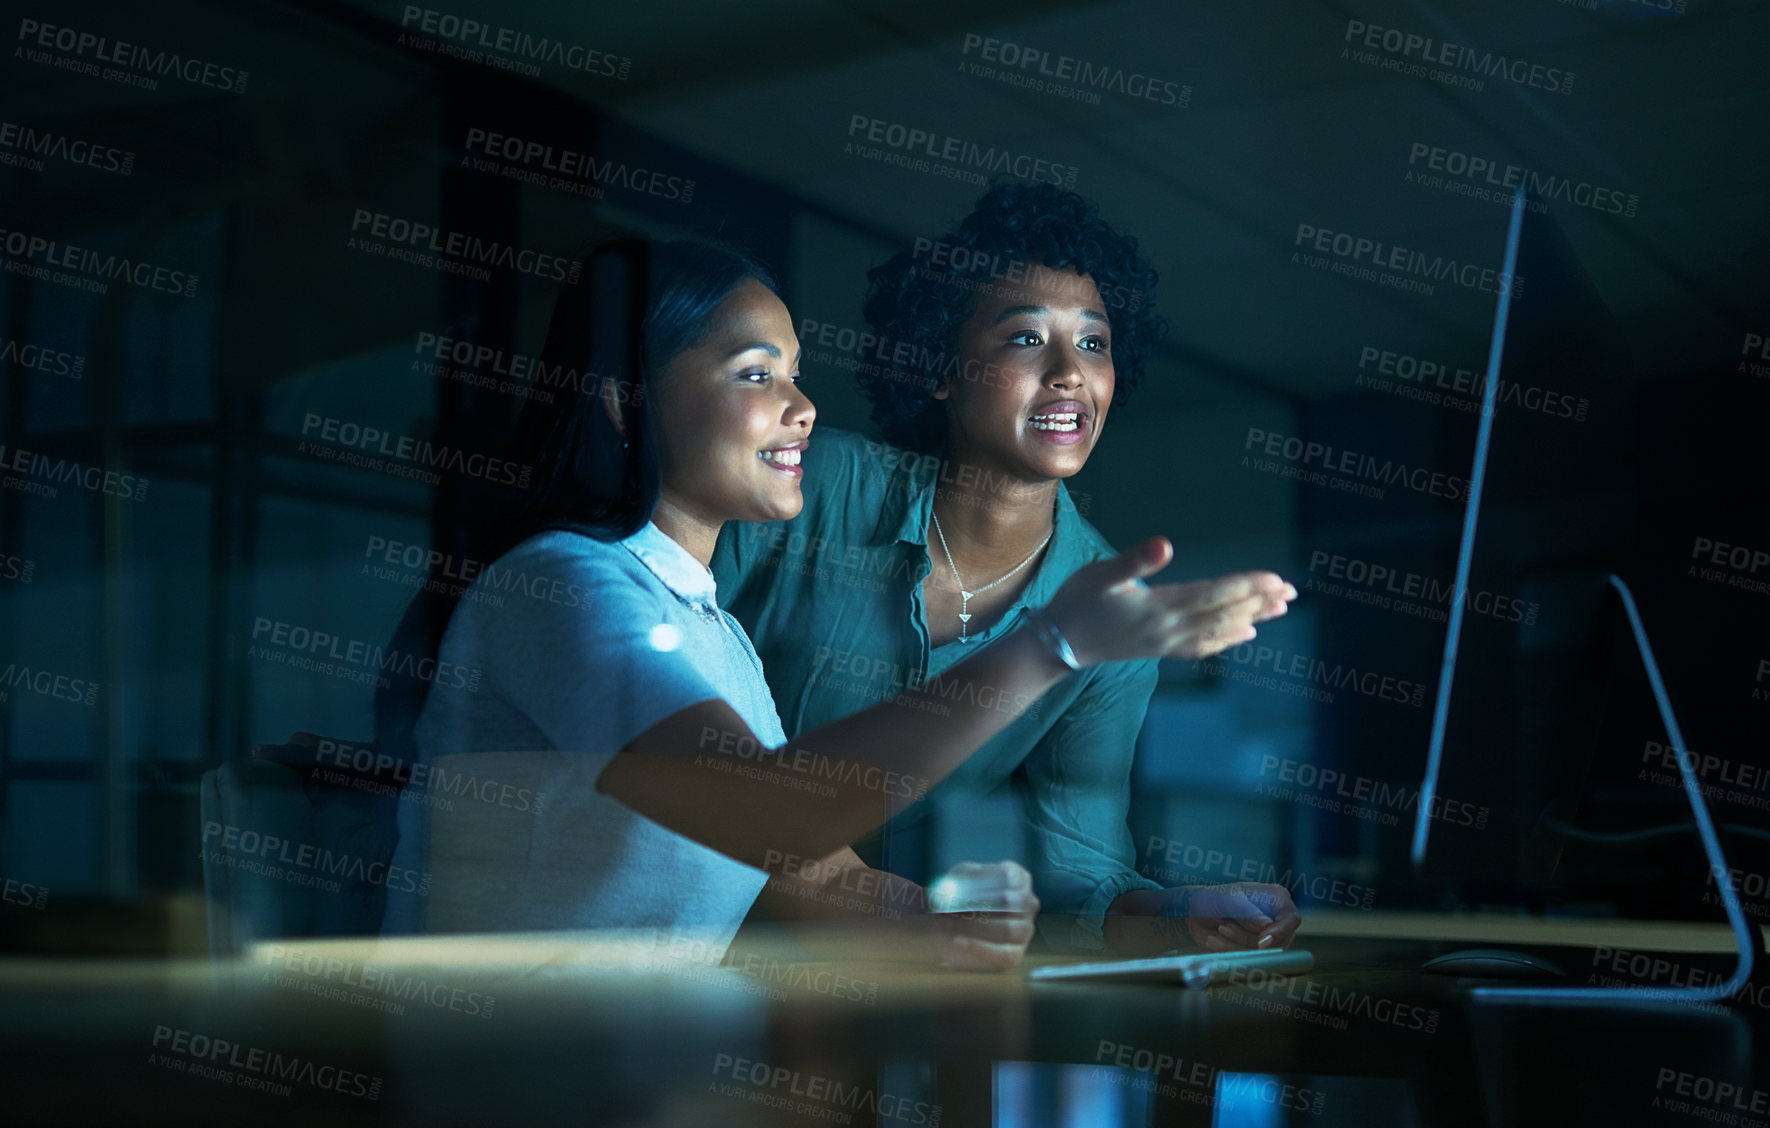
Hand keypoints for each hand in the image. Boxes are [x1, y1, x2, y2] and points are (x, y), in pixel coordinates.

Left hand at [922, 861, 1039, 971]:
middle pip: (1007, 902)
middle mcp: (1027, 903)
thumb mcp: (958, 880)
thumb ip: (958, 881)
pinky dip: (978, 947)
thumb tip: (953, 889)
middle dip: (975, 904)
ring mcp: (1024, 929)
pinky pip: (1002, 954)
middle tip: (949, 907)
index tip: (957, 887)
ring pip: (1007, 929)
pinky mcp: (1014, 954)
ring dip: (973, 926)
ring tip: (946, 924)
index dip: (981, 882)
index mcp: (1018, 878)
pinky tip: (958, 941)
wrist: (950, 928)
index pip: (1007, 876)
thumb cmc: (958, 897)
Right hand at [1042, 537, 1296, 665]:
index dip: (1246, 586)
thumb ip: (1135, 560)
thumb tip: (1165, 544)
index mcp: (1160, 608)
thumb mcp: (1102, 574)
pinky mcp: (1161, 650)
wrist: (1059, 644)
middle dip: (1260, 601)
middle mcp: (1170, 630)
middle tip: (1293, 591)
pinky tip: (1245, 634)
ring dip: (1252, 618)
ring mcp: (1167, 643)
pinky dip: (1229, 639)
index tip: (1275, 578)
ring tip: (1281, 608)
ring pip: (1220, 630)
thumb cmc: (1077, 601)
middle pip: (1225, 613)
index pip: (1215, 594)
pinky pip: (1205, 646)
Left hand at [1156, 883, 1302, 951]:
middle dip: (1247, 938)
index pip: (1291, 919)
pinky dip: (1230, 951)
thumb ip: (1247, 912)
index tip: (1262, 942)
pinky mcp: (1255, 950)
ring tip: (1219, 929)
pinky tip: (1215, 938)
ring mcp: (1267, 936)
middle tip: (1224, 927)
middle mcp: (1276, 918)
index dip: (1280, 932)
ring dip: (1236, 944)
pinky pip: (1249, 959)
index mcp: (1276, 898)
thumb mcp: (1228, 900)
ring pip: (1262, 953)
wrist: (1195, 914)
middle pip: (1278, 941)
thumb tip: (1266, 926)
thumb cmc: (1213, 899)